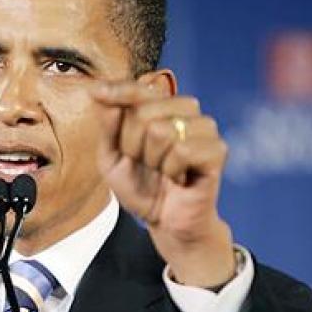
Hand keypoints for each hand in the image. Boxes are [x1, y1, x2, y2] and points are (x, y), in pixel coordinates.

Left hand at [90, 80, 235, 287]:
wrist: (165, 222)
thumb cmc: (141, 187)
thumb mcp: (111, 159)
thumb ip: (106, 128)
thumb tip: (101, 96)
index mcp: (159, 107)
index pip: (138, 89)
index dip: (117, 90)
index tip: (94, 91)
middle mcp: (184, 110)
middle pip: (143, 112)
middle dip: (132, 145)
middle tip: (144, 163)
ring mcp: (203, 127)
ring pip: (162, 130)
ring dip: (153, 160)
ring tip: (161, 170)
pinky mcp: (217, 149)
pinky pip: (183, 150)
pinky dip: (172, 170)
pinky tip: (178, 178)